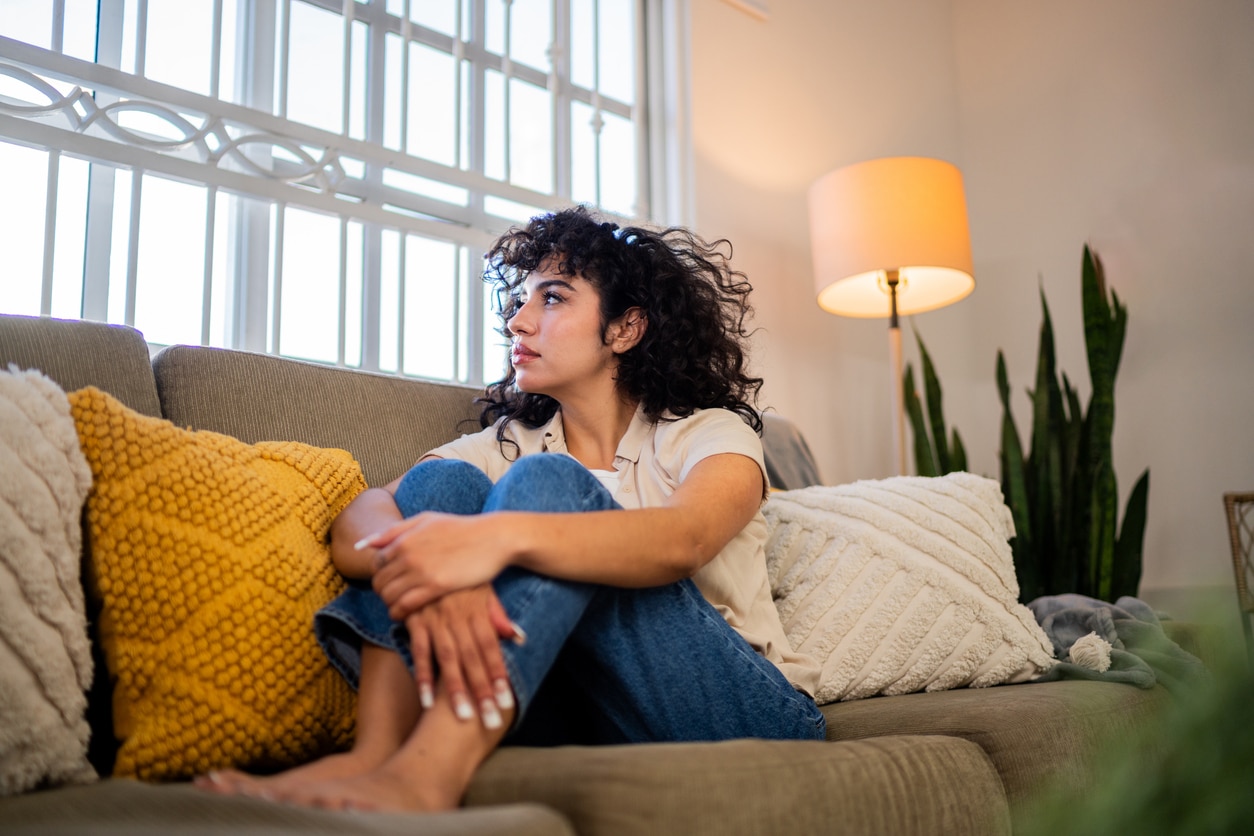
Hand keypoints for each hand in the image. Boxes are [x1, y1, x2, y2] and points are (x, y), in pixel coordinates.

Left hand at [364, 512, 510, 619]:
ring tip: (400, 606)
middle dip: (384, 592)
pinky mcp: (436, 586)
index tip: (391, 580)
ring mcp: (421, 571)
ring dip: (390, 604)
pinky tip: (405, 614)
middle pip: (379, 582)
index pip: (376, 563)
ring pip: (389, 596)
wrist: (492, 538)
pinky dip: (399, 613)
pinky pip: (405, 606)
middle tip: (395, 596)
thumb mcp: (426, 521)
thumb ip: (394, 531)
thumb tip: (363, 544)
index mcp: (404, 538)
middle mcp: (408, 554)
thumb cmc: (461, 529)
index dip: (380, 574)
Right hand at [404, 585, 519, 729]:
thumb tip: (519, 639)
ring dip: (456, 690)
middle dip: (482, 691)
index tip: (507, 703)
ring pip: (448, 659)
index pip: (491, 648)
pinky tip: (428, 700)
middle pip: (473, 659)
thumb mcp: (483, 589)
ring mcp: (436, 619)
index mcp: (477, 610)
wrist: (426, 550)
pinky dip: (423, 675)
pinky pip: (419, 651)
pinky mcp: (415, 620)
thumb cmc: (460, 576)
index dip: (499, 675)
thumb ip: (498, 616)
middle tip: (490, 720)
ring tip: (464, 717)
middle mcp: (458, 617)